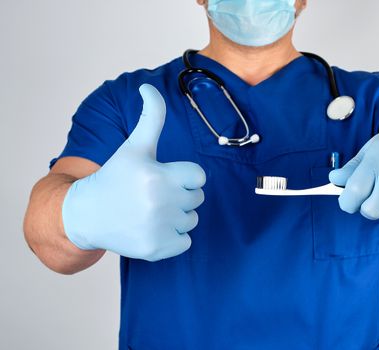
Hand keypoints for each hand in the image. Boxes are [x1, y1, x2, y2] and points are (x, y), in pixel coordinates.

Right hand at [62, 84, 205, 260]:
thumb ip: (150, 117)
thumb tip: (149, 86)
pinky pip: (185, 242)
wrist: (87, 214)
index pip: (198, 177)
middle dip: (180, 195)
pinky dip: (173, 238)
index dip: (182, 176)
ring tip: (150, 211)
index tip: (162, 177)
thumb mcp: (134, 147)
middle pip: (197, 198)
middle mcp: (160, 202)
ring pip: (192, 220)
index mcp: (157, 175)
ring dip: (177, 216)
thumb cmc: (115, 176)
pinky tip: (150, 229)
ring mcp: (158, 228)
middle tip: (153, 195)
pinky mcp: (157, 249)